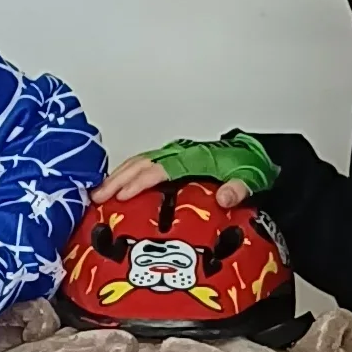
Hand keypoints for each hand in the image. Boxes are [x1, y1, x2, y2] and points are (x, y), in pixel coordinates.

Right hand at [95, 151, 253, 206]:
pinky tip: (115, 188)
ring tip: (98, 195)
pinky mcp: (172, 159)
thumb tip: (224, 196)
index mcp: (195, 158)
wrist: (253, 155)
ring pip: (139, 162)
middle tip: (97, 198)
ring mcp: (174, 155)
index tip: (122, 196)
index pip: (161, 169)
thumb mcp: (251, 178)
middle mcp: (180, 153)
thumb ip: (239, 188)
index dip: (140, 182)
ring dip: (117, 177)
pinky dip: (126, 174)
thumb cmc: (249, 167)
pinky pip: (144, 164)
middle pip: (142, 163)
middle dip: (118, 180)